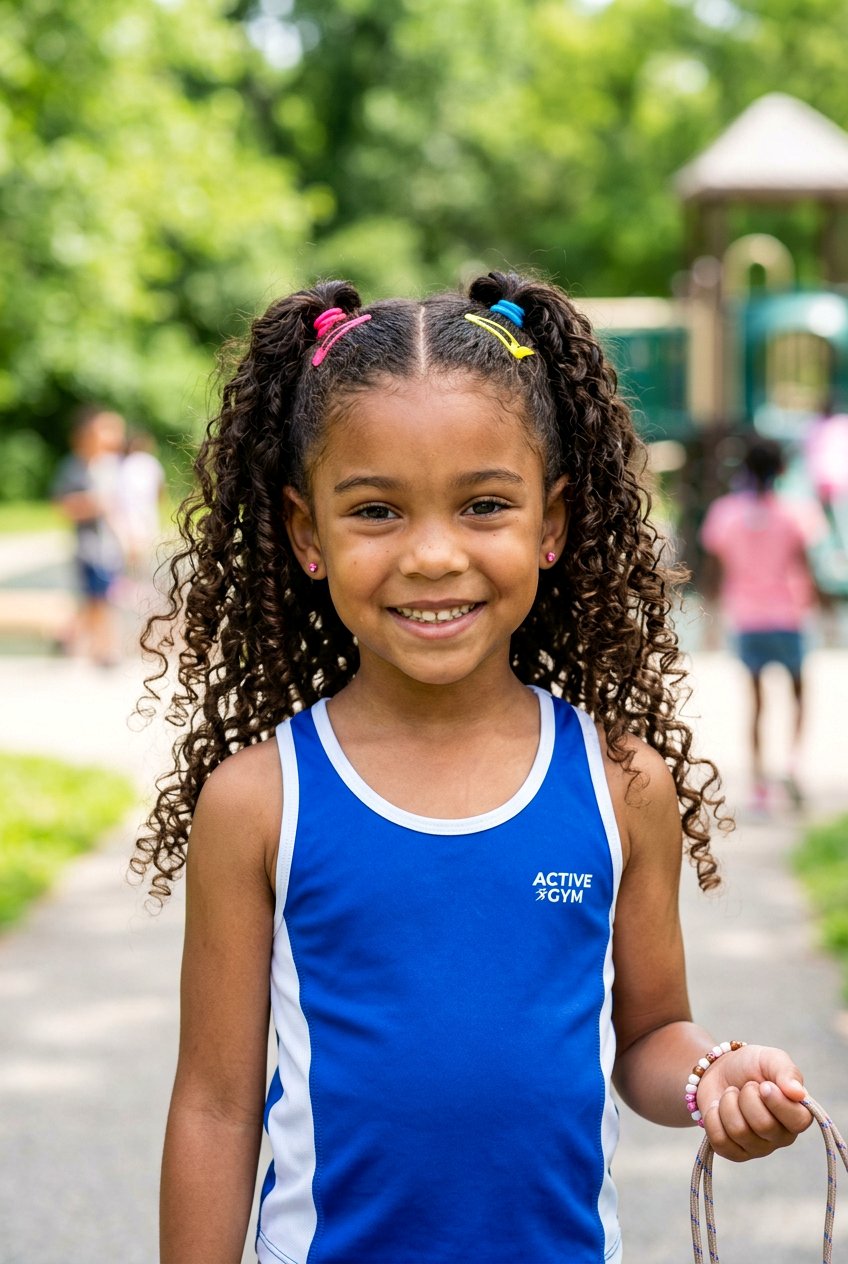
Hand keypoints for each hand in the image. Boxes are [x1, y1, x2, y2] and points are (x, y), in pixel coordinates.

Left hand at [696, 1044, 812, 1161]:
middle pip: (763, 1125)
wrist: (718, 1071)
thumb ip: (787, 1071)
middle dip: (747, 1097)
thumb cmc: (750, 1065)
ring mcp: (758, 1148)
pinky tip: (718, 1108)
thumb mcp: (770, 1058)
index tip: (764, 1085)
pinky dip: (713, 1117)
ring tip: (731, 1094)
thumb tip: (799, 1093)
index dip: (776, 1101)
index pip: (797, 1121)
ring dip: (728, 1103)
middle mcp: (782, 1136)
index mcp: (798, 1115)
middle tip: (745, 1087)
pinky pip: (720, 1141)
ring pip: (739, 1132)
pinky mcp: (734, 1153)